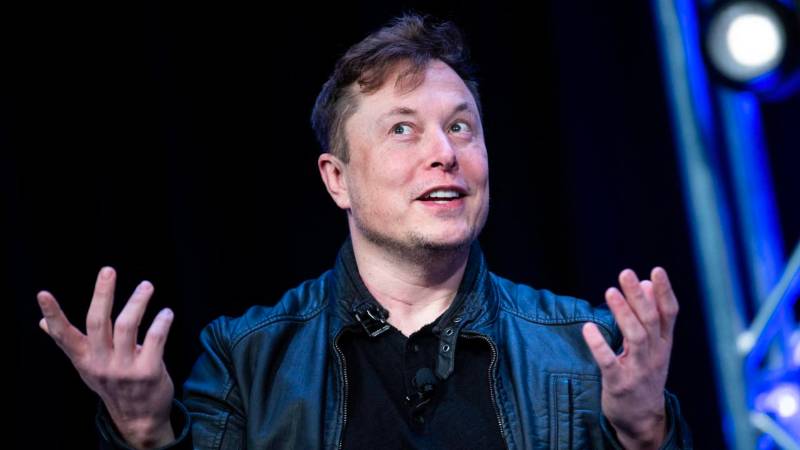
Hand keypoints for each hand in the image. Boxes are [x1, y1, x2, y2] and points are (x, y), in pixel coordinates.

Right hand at [36, 266, 176, 448]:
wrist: (138, 418)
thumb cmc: (112, 383)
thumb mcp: (87, 366)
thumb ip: (69, 343)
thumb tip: (42, 323)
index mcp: (84, 359)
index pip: (63, 335)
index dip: (53, 314)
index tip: (43, 294)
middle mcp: (101, 363)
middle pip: (98, 322)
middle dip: (102, 294)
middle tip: (108, 270)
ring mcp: (124, 369)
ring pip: (128, 326)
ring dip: (137, 302)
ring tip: (146, 286)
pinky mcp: (148, 372)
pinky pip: (155, 340)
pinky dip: (161, 322)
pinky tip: (166, 313)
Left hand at [582, 267, 678, 449]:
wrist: (642, 419)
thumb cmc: (645, 375)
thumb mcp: (654, 347)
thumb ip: (651, 316)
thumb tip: (645, 282)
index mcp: (664, 344)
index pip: (669, 314)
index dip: (665, 292)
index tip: (657, 270)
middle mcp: (655, 355)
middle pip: (649, 321)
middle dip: (638, 296)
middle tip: (625, 273)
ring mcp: (638, 370)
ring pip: (635, 337)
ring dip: (622, 313)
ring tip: (610, 292)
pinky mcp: (619, 383)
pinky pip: (608, 362)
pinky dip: (599, 345)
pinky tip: (588, 328)